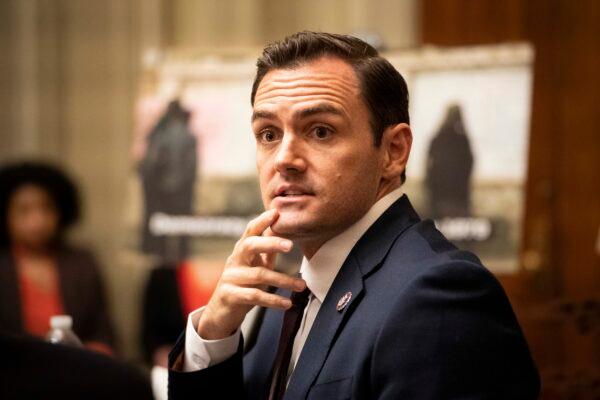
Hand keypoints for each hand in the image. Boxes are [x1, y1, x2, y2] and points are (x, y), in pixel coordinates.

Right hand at [197, 209, 305, 339]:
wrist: (220, 314)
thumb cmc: (241, 286)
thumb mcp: (254, 266)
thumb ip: (266, 252)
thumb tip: (280, 233)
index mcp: (242, 251)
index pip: (250, 231)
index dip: (262, 221)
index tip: (276, 212)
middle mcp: (234, 261)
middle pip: (250, 245)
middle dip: (270, 243)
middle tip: (290, 245)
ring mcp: (230, 278)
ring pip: (258, 275)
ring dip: (283, 280)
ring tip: (301, 286)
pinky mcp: (230, 296)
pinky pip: (254, 296)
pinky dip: (273, 300)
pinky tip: (287, 303)